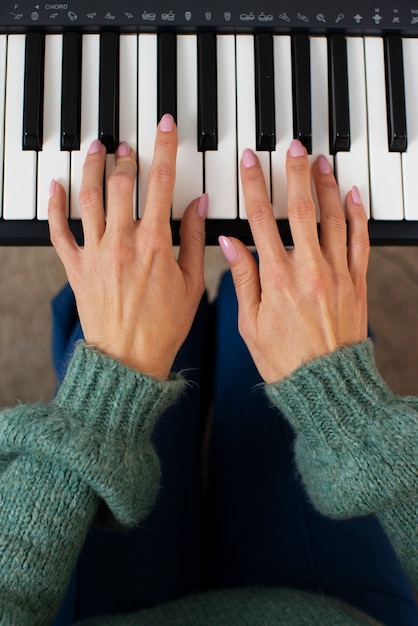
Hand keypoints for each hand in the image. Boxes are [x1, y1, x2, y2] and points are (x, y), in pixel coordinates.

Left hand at [48, 114, 206, 378]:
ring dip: (92, 167)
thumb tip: (199, 205)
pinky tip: (57, 185)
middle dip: (126, 158)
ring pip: (89, 197)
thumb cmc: (163, 327)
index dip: (165, 150)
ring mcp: (95, 253)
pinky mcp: (76, 267)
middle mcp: (122, 242)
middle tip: (128, 146)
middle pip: (121, 184)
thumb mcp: (191, 284)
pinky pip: (59, 231)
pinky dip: (55, 205)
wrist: (128, 358)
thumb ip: (193, 240)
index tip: (164, 128)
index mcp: (155, 245)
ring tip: (96, 148)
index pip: (161, 184)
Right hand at [219, 141, 369, 382]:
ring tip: (321, 161)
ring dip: (326, 186)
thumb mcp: (250, 324)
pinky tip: (352, 194)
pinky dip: (357, 215)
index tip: (250, 162)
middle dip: (295, 172)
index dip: (254, 185)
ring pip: (333, 219)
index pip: (261, 220)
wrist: (325, 384)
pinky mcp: (357, 282)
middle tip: (293, 146)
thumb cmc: (284, 359)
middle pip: (301, 209)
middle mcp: (309, 270)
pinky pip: (360, 241)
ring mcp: (337, 274)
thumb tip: (230, 243)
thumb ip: (243, 279)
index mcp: (277, 279)